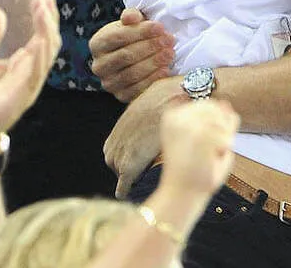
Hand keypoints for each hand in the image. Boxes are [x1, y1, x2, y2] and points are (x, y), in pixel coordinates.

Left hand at [0, 0, 59, 157]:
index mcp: (24, 63)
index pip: (42, 36)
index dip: (45, 18)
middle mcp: (32, 71)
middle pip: (50, 42)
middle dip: (48, 21)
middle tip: (43, 2)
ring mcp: (30, 83)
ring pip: (47, 54)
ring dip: (46, 32)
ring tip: (41, 11)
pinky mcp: (24, 95)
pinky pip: (37, 73)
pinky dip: (40, 55)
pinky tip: (39, 39)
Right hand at [90, 7, 176, 102]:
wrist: (136, 57)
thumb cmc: (134, 36)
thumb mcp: (132, 22)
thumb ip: (132, 16)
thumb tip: (131, 17)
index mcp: (98, 43)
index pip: (117, 37)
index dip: (140, 32)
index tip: (160, 27)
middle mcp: (99, 65)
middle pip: (125, 56)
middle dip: (150, 47)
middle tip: (169, 40)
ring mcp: (109, 83)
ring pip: (132, 74)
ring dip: (154, 63)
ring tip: (170, 53)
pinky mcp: (121, 96)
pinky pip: (137, 90)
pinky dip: (153, 79)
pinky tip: (166, 69)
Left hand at [106, 77, 184, 195]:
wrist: (176, 102)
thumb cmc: (168, 96)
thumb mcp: (151, 96)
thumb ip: (147, 108)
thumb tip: (156, 105)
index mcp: (119, 126)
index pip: (115, 146)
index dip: (126, 152)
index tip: (136, 154)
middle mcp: (115, 141)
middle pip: (114, 160)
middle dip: (125, 164)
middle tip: (141, 168)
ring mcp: (120, 154)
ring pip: (120, 172)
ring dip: (128, 176)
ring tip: (139, 180)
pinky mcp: (129, 167)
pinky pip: (123, 184)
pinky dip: (123, 189)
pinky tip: (123, 193)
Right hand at [158, 100, 238, 198]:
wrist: (181, 194)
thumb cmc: (193, 169)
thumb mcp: (204, 138)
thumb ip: (217, 119)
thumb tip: (225, 103)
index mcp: (173, 114)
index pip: (211, 105)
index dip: (217, 124)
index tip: (204, 143)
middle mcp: (177, 115)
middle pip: (219, 110)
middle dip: (222, 130)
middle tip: (207, 151)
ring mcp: (187, 124)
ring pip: (224, 123)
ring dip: (224, 142)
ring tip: (207, 156)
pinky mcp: (199, 135)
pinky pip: (227, 137)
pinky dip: (224, 151)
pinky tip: (211, 160)